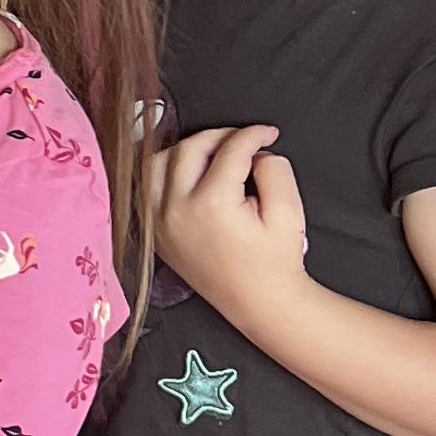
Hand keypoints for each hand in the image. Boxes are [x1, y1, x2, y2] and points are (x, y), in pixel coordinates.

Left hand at [150, 125, 308, 338]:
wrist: (259, 302)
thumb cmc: (275, 262)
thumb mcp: (289, 213)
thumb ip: (275, 171)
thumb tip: (256, 152)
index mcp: (212, 204)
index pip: (229, 150)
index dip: (253, 135)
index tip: (267, 133)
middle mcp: (177, 210)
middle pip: (188, 148)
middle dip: (219, 135)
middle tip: (244, 139)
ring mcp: (160, 222)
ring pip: (156, 164)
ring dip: (184, 150)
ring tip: (213, 153)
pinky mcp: (155, 232)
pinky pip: (146, 189)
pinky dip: (163, 173)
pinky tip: (187, 173)